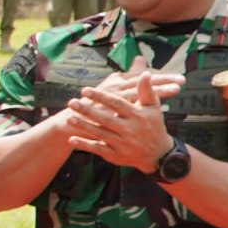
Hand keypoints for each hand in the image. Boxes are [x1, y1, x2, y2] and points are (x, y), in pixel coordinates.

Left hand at [63, 69, 180, 171]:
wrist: (158, 153)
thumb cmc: (153, 125)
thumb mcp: (153, 107)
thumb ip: (146, 90)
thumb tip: (146, 73)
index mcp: (137, 116)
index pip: (116, 104)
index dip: (101, 97)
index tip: (85, 90)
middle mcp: (129, 130)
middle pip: (105, 119)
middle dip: (88, 111)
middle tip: (72, 102)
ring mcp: (121, 143)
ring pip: (100, 133)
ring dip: (83, 126)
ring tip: (68, 118)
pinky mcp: (115, 155)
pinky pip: (98, 149)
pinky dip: (85, 145)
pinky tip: (71, 140)